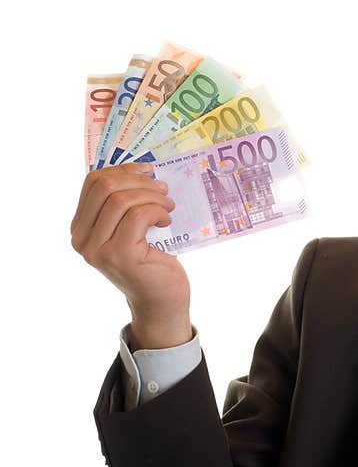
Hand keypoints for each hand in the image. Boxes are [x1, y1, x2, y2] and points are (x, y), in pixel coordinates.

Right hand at [70, 163, 191, 350]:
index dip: (122, 169)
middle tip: (163, 189)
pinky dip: (157, 211)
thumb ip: (124, 204)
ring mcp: (98, 249)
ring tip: (168, 206)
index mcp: (81, 227)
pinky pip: (138, 216)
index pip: (93, 182)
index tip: (147, 171)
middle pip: (104, 186)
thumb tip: (140, 168)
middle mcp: (81, 239)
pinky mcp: (119, 256)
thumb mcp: (130, 228)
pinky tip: (166, 220)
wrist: (160, 299)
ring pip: (121, 200)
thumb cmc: (150, 260)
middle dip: (139, 181)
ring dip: (152, 196)